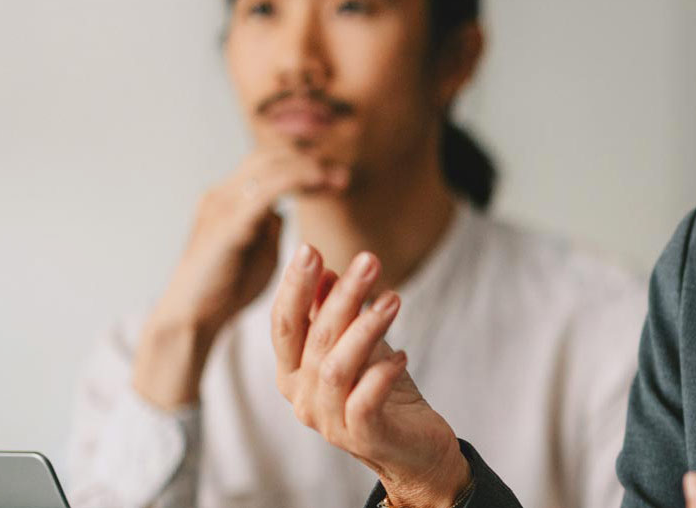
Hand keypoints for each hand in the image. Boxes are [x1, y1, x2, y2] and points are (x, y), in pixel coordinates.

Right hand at [134, 148, 346, 407]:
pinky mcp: (229, 224)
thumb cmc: (227, 290)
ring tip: (338, 180)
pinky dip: (296, 180)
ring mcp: (222, 205)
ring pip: (269, 166)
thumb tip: (282, 211)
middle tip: (342, 176)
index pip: (268, 165)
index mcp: (227, 199)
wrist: (192, 319)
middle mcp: (222, 194)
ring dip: (308, 168)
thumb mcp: (258, 252)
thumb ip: (269, 227)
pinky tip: (318, 183)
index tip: (336, 178)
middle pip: (270, 157)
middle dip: (309, 161)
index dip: (303, 165)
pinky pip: (266, 190)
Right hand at [273, 245, 468, 507]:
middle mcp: (303, 398)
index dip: (294, 286)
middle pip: (314, 338)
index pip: (284, 323)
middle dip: (341, 297)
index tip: (310, 248)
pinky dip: (382, 373)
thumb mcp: (356, 344)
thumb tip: (323, 269)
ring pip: (337, 367)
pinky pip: (365, 401)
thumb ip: (332, 312)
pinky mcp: (362, 436)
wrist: (411, 448)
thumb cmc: (380, 391)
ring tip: (394, 299)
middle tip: (369, 261)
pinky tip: (402, 354)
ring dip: (366, 328)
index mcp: (293, 372)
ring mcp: (330, 420)